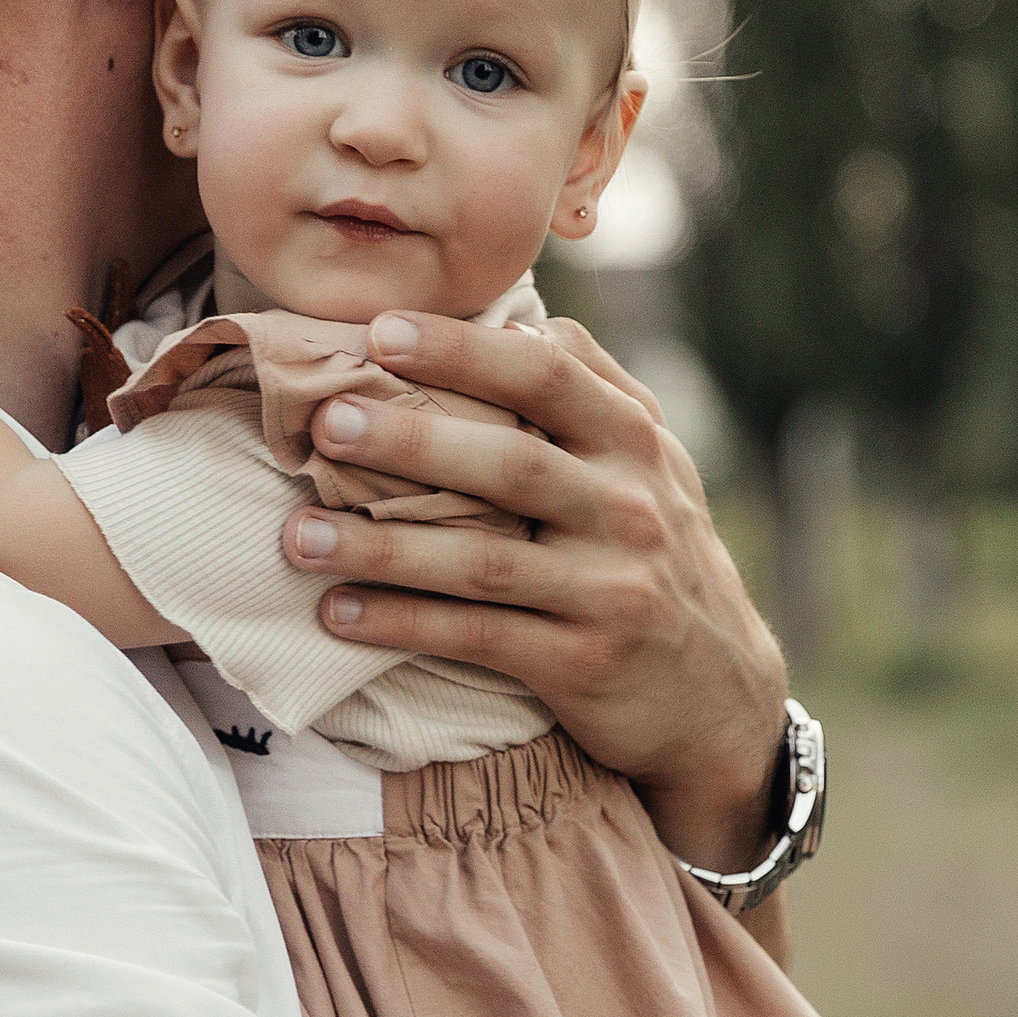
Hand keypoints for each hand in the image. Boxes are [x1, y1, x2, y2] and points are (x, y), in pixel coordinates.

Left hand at [281, 311, 789, 873]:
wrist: (720, 699)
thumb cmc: (660, 559)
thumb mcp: (656, 467)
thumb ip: (594, 391)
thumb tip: (517, 317)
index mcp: (635, 444)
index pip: (548, 374)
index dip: (464, 350)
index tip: (379, 333)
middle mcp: (629, 509)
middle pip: (510, 462)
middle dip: (411, 440)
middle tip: (325, 423)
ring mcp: (610, 590)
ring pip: (482, 560)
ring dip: (382, 548)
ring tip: (297, 535)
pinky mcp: (584, 664)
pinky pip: (479, 638)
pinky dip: (403, 624)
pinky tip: (337, 612)